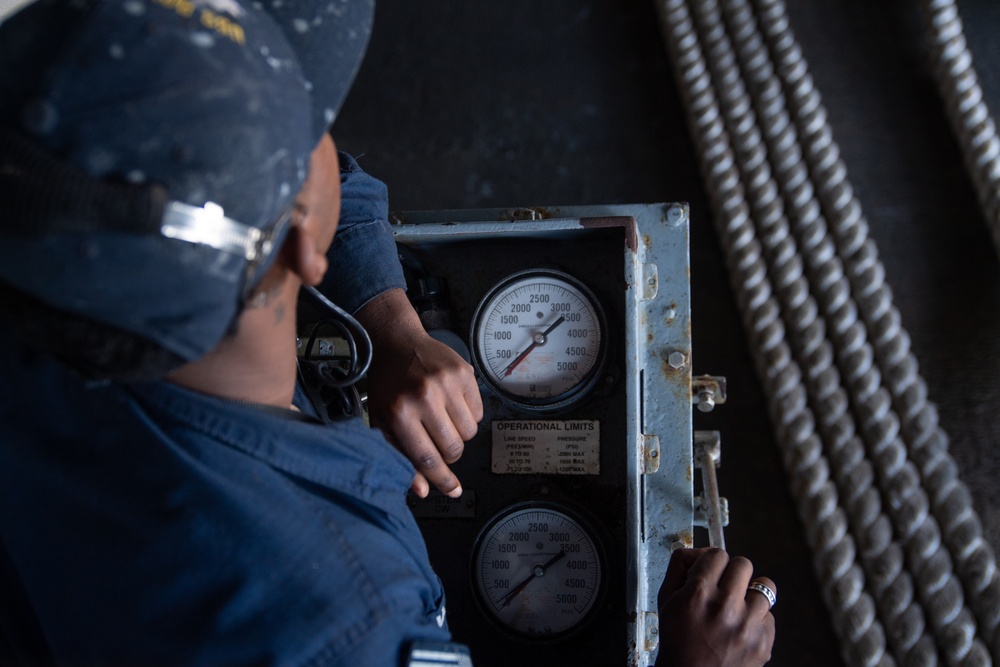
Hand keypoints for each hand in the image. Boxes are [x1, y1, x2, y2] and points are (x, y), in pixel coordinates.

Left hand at [356, 289, 482, 497]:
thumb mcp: (383, 422)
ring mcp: (447, 384)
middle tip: (438, 440)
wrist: (397, 342)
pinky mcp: (465, 373)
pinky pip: (479, 412)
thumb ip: (402, 456)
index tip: (453, 490)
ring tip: (443, 418)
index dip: (442, 480)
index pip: (427, 458)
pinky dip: (468, 415)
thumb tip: (423, 490)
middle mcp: (425, 397)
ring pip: (469, 432)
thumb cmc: (387, 385)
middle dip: (449, 453)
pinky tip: (451, 403)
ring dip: (459, 433)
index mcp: (400, 413)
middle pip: (453, 448)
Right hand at [656, 548, 774, 666]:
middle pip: (743, 564)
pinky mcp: (764, 642)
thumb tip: (699, 551)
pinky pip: (769, 615)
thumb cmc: (678, 643)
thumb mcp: (666, 600)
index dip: (711, 563)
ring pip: (764, 585)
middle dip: (731, 574)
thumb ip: (680, 566)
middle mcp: (725, 607)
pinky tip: (740, 630)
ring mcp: (748, 626)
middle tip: (722, 588)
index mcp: (698, 594)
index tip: (709, 572)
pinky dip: (757, 620)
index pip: (717, 554)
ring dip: (749, 594)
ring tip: (737, 607)